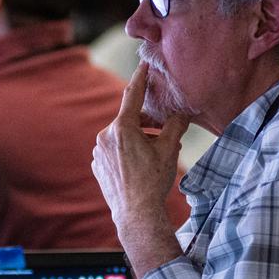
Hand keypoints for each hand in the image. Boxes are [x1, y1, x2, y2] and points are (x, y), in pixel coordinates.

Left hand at [92, 62, 188, 275]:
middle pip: (129, 120)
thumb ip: (175, 126)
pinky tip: (139, 168)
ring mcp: (98, 152)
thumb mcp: (169, 150)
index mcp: (122, 128)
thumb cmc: (153, 181)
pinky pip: (113, 151)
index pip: (132, 95)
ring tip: (153, 157)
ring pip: (121, 136)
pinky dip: (126, 153)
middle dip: (147, 124)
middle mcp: (105, 136)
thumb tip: (182, 113)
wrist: (136, 214)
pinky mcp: (96, 165)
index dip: (140, 78)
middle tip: (163, 134)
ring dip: (137, 140)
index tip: (143, 64)